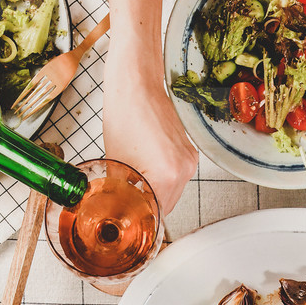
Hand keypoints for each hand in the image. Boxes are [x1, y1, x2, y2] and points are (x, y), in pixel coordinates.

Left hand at [102, 50, 197, 214]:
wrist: (137, 82)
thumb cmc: (124, 111)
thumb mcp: (116, 159)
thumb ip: (122, 190)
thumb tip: (120, 208)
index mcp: (167, 173)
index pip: (157, 213)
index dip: (142, 220)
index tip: (130, 221)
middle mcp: (184, 169)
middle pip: (167, 205)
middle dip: (148, 207)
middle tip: (127, 206)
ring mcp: (189, 160)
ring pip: (172, 192)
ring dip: (154, 193)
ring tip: (134, 186)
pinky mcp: (188, 152)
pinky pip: (175, 176)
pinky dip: (160, 178)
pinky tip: (144, 169)